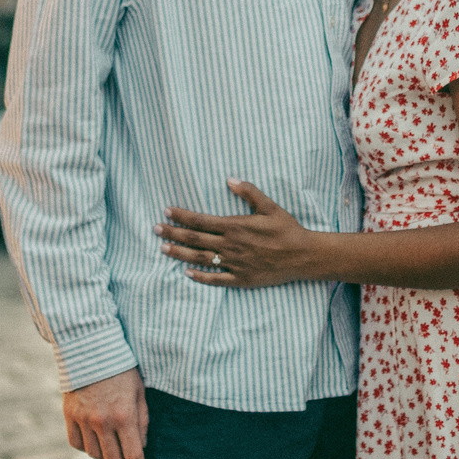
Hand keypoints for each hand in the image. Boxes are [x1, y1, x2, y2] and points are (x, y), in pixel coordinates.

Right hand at [62, 368, 147, 458]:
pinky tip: (94, 445)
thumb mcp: (139, 392)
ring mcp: (84, 419)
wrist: (91, 349)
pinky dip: (86, 448)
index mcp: (124, 416)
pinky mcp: (70, 415)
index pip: (132, 454)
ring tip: (112, 456)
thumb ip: (142, 420)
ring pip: (93, 454)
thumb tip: (141, 445)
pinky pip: (76, 443)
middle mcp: (103, 421)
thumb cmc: (121, 369)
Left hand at [158, 182, 320, 287]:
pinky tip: (187, 272)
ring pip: (200, 259)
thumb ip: (249, 192)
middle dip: (173, 233)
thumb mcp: (270, 206)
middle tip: (155, 230)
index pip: (201, 221)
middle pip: (195, 239)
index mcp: (235, 226)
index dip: (181, 216)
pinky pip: (216, 279)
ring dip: (179, 253)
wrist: (303, 256)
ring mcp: (234, 264)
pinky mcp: (241, 279)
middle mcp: (231, 246)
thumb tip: (230, 179)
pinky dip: (200, 276)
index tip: (166, 212)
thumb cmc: (287, 229)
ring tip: (163, 249)